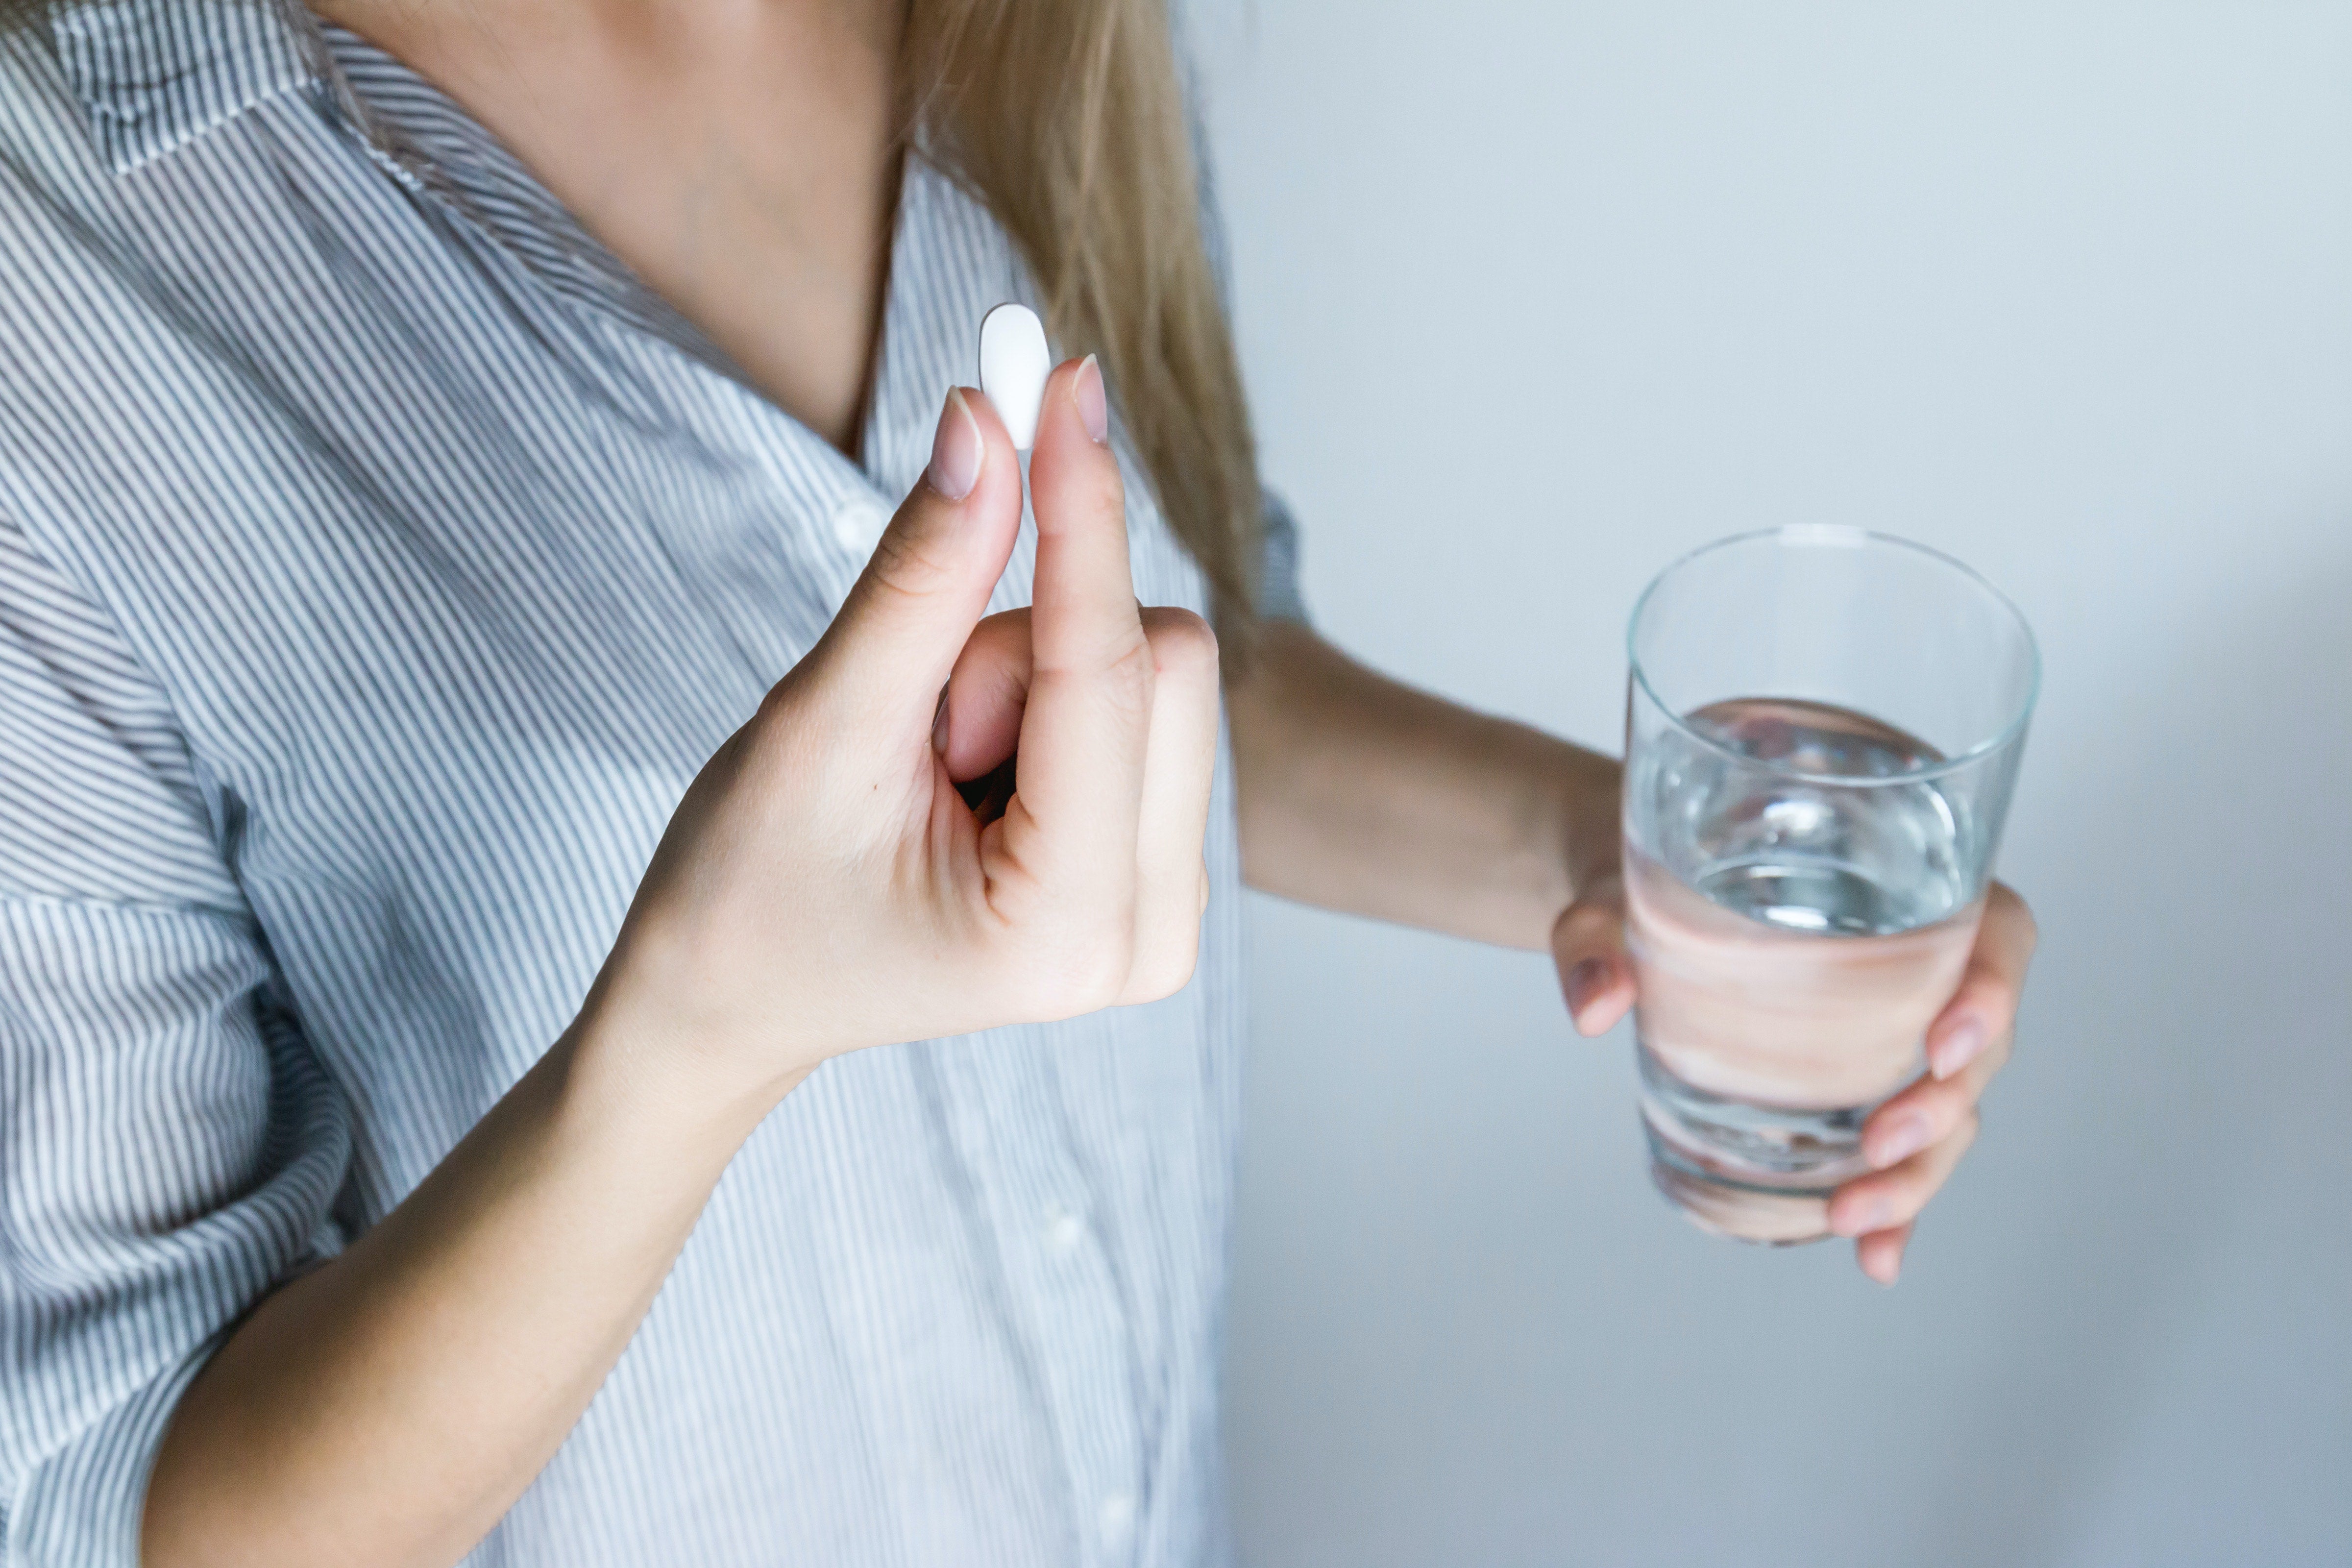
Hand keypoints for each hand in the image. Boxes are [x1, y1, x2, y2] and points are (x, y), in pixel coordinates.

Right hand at [599, 359, 1219, 1106]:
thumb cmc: (748, 892)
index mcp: (1065, 929)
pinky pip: (1142, 705)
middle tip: (919, 724)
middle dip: (1023, 648)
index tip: (1063, 376)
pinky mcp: (1159, 865)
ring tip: (934, 765)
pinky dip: (1050, 702)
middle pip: (1163, 661)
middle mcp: (1150, 936)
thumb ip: (919, 579)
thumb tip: (987, 421)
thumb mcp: (821, 728)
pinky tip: (974, 774)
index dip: (1081, 509)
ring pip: (1156, 673)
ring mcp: (1167, 908)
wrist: (735, 997)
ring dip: (1028, 678)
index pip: (1105, 668)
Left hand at [1553, 874, 2037, 1284]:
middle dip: (1942, 1107)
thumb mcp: (1609, 890)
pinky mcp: (1859, 1085)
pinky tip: (1876, 1255)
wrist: (1624, 905)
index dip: (1994, 990)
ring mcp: (1894, 1033)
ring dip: (1917, 1175)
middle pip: (1977, 1045)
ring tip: (1853, 1218)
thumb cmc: (1639, 873)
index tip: (1944, 1043)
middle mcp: (1918, 964)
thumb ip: (1595, 936)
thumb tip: (1595, 1004)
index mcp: (1899, 888)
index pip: (1995, 932)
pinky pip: (1900, 1149)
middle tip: (1879, 1146)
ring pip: (1949, 1111)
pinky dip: (1896, 1206)